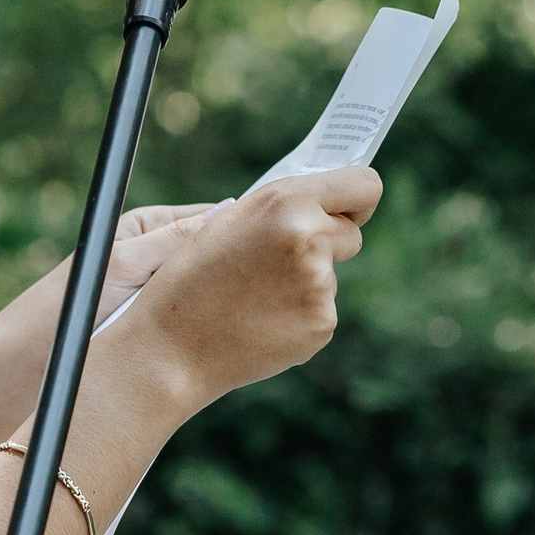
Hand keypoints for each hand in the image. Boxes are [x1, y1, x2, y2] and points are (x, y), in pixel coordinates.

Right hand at [127, 166, 379, 404]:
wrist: (171, 349)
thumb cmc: (189, 280)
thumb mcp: (228, 222)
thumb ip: (281, 208)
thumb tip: (321, 204)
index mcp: (286, 203)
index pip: (363, 184)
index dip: (356, 198)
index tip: (349, 209)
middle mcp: (310, 239)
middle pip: (350, 234)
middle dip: (326, 242)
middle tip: (278, 260)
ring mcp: (320, 286)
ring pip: (330, 276)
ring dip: (304, 283)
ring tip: (253, 297)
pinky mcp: (322, 324)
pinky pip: (321, 310)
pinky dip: (298, 316)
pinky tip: (260, 322)